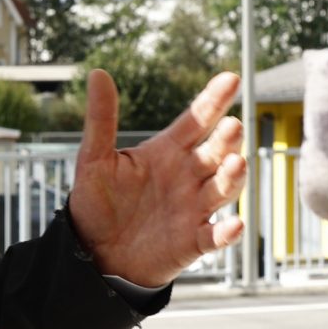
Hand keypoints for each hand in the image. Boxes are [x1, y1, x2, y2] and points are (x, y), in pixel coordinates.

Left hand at [67, 70, 246, 287]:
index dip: (214, 100)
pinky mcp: (192, 241)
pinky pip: (215, 236)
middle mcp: (187, 176)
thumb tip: (97, 73)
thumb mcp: (94, 159)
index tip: (231, 78)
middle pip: (215, 152)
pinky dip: (227, 232)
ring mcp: (193, 208)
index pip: (197, 120)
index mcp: (167, 152)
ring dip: (232, 178)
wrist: (92, 255)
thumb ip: (101, 119)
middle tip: (231, 126)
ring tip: (235, 163)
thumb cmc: (98, 204)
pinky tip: (234, 224)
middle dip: (226, 140)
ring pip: (222, 189)